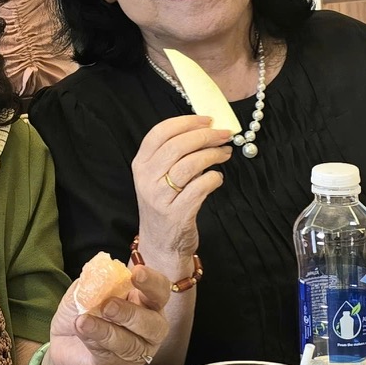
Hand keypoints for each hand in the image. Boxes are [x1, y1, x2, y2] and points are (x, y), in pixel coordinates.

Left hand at [48, 264, 169, 364]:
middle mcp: (148, 328)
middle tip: (108, 305)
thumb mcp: (87, 287)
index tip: (136, 273)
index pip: (160, 291)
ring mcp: (135, 351)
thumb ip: (96, 279)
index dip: (152, 282)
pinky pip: (110, 357)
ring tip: (83, 321)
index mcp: (145, 301)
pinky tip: (81, 330)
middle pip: (154, 325)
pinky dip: (94, 341)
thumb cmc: (84, 309)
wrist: (63, 338)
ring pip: (130, 345)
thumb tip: (102, 269)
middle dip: (130, 314)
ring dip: (106, 331)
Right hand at [131, 115, 231, 269]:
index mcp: (140, 164)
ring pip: (190, 165)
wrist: (160, 244)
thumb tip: (205, 130)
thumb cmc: (164, 204)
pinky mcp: (177, 214)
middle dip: (205, 136)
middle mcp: (146, 179)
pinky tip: (218, 177)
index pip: (160, 132)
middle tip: (224, 134)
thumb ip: (173, 154)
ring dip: (213, 155)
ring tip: (225, 153)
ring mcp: (160, 197)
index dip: (186, 122)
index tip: (207, 120)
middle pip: (177, 146)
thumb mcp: (157, 177)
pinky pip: (200, 187)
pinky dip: (214, 178)